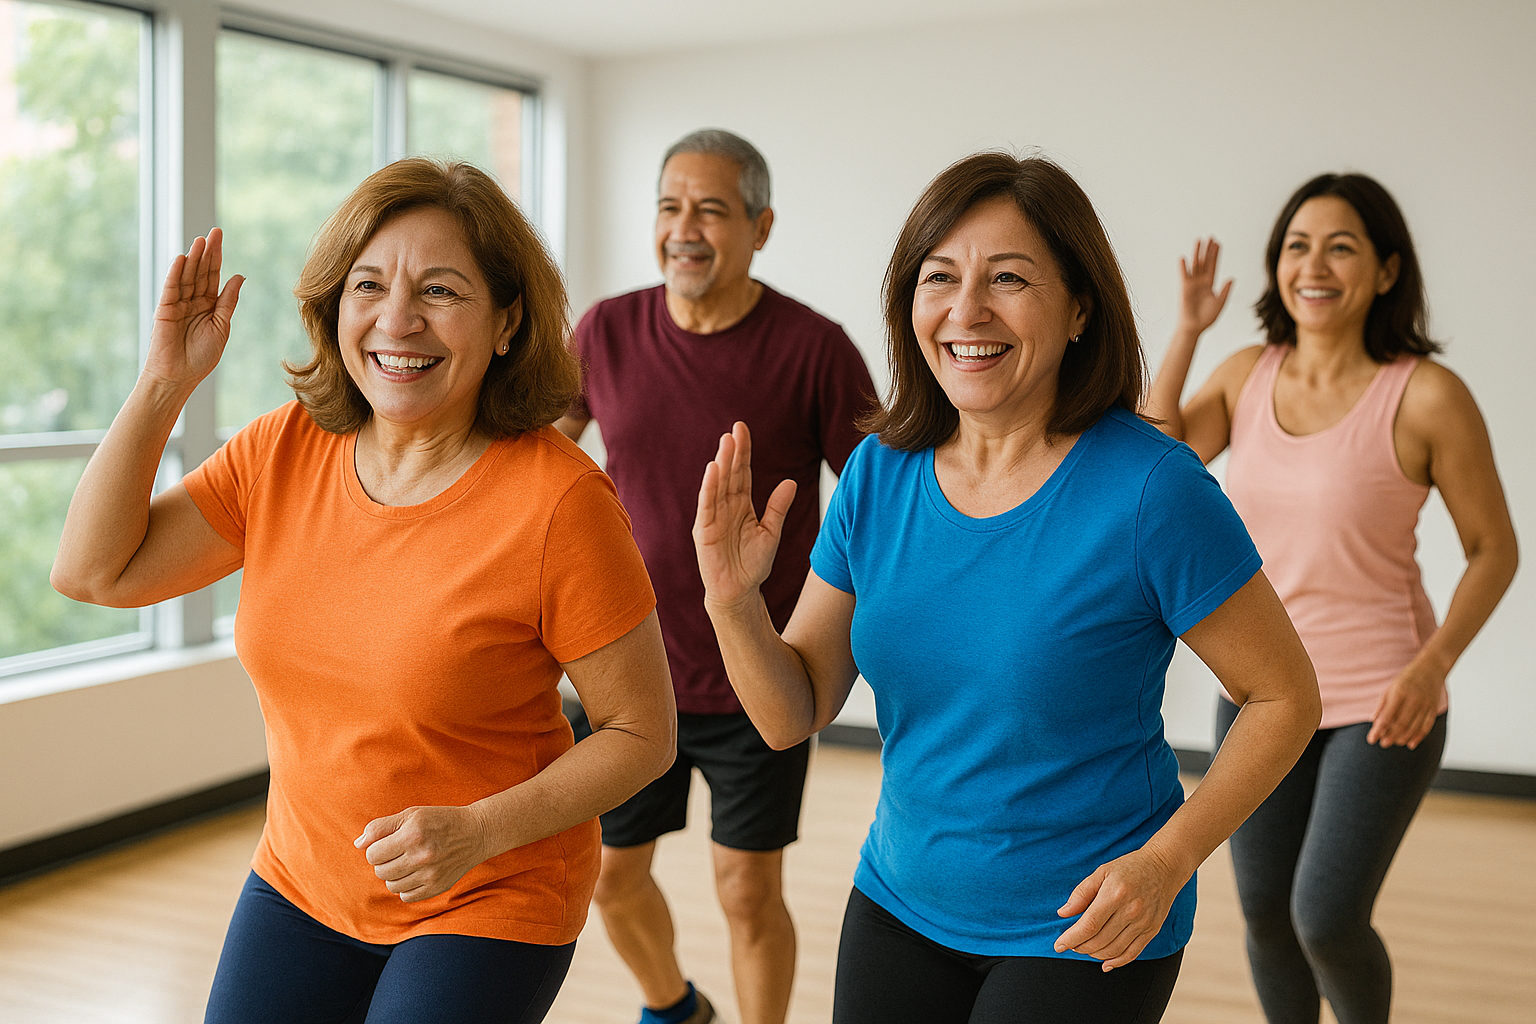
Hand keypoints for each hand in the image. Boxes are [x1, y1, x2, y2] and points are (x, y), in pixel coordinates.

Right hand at [144, 229, 242, 390]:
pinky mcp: (164, 309)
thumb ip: (228, 301)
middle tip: (214, 232)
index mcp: (208, 305)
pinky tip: (182, 259)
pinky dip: (176, 273)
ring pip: (187, 276)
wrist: (179, 376)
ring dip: (193, 259)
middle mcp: (193, 300)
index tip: (220, 237)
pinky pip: (171, 288)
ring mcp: (177, 303)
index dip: (216, 257)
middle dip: (207, 252)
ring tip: (200, 241)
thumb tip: (239, 276)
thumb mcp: (221, 326)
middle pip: (200, 272)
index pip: (213, 276)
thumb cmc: (201, 356)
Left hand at [355, 804, 492, 901]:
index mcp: (412, 834)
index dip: (375, 849)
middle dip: (384, 862)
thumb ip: (380, 827)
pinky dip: (406, 887)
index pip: (372, 854)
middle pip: (380, 871)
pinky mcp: (437, 887)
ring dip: (394, 875)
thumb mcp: (411, 814)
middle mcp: (421, 856)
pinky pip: (406, 896)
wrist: (476, 833)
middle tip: (398, 852)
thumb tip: (358, 844)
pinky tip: (416, 874)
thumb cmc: (439, 820)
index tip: (387, 843)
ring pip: (391, 885)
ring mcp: (430, 874)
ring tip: (407, 862)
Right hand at [693, 421, 796, 610]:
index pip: (743, 472)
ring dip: (721, 464)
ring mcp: (713, 516)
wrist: (739, 592)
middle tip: (736, 430)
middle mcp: (726, 506)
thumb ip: (778, 508)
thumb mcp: (771, 533)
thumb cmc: (753, 565)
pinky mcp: (704, 530)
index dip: (743, 451)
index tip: (742, 428)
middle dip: (732, 451)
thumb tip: (790, 482)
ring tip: (726, 443)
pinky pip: (706, 505)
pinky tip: (712, 470)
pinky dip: (709, 487)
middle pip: (730, 474)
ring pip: (718, 485)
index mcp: (742, 504)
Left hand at [1054, 845, 1188, 969]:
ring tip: (1084, 949)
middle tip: (1070, 944)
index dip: (1071, 938)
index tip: (1059, 945)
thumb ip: (1081, 894)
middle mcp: (1130, 911)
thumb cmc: (1129, 868)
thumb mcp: (1101, 872)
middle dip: (1080, 946)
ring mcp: (1143, 923)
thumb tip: (1063, 913)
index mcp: (1114, 894)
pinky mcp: (1152, 930)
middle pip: (1100, 940)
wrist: (1164, 868)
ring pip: (1114, 950)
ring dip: (1095, 954)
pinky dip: (1117, 962)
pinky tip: (1105, 964)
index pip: (1089, 925)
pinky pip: (1133, 953)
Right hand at [1176, 238, 1231, 335]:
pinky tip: (1183, 258)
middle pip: (1205, 261)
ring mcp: (1192, 283)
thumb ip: (1225, 291)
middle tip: (1210, 237)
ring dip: (1197, 253)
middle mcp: (1201, 281)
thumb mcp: (1220, 303)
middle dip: (1207, 249)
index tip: (1218, 243)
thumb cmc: (1206, 317)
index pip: (1213, 265)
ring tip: (1199, 240)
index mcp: (1210, 284)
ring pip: (1195, 264)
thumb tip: (1231, 278)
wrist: (1194, 327)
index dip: (1216, 255)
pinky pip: (1184, 275)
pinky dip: (1183, 267)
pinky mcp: (1184, 288)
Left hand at [1367, 655, 1445, 747]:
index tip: (1371, 739)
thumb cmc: (1407, 678)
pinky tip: (1410, 744)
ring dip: (1403, 738)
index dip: (1379, 730)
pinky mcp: (1433, 709)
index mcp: (1400, 693)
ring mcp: (1426, 705)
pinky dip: (1418, 737)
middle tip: (1383, 744)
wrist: (1431, 668)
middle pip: (1401, 724)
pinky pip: (1426, 727)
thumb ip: (1382, 704)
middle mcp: (1414, 700)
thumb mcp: (1391, 687)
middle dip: (1390, 736)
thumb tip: (1374, 720)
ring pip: (1414, 728)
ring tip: (1394, 742)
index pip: (1388, 716)